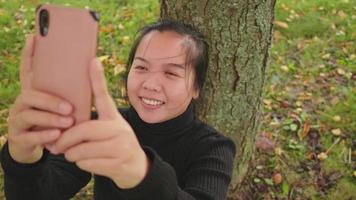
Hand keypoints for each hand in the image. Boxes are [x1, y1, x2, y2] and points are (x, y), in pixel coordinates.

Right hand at [8, 35, 73, 163]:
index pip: (28, 72)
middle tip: (69, 107)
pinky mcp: (19, 137)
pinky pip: (29, 136)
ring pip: (29, 115)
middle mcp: (22, 103)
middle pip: (30, 94)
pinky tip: (57, 136)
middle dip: (50, 100)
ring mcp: (17, 120)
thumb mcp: (60, 108)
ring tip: (68, 122)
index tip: (33, 38)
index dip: (29, 55)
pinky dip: (44, 135)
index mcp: (33, 93)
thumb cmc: (54, 122)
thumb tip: (92, 71)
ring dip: (50, 118)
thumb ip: (68, 94)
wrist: (38, 148)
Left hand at [51, 59, 149, 188]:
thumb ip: (90, 124)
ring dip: (72, 155)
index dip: (97, 79)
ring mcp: (121, 147)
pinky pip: (87, 163)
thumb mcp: (108, 129)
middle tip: (57, 146)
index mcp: (114, 118)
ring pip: (81, 150)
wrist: (135, 167)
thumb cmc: (115, 145)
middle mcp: (119, 129)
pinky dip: (81, 165)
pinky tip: (88, 162)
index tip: (92, 61)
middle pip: (83, 130)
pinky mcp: (117, 164)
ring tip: (74, 155)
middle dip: (65, 140)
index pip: (104, 96)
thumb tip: (62, 123)